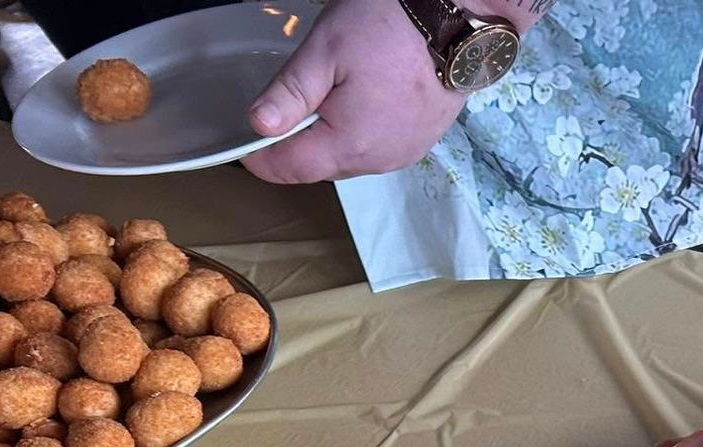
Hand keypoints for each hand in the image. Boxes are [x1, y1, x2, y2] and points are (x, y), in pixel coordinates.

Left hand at [243, 0, 467, 183]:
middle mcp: (377, 162)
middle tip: (299, 93)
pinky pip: (375, 148)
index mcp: (349, 145)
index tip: (248, 131)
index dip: (260, 155)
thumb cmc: (388, 28)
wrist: (454, 21)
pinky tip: (367, 96)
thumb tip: (258, 128)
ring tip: (339, 89)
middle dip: (299, 139)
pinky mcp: (419, 145)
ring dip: (332, 134)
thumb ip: (290, 93)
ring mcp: (401, 156)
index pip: (288, 169)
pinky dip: (361, 130)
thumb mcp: (325, 50)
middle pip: (317, 165)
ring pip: (346, 157)